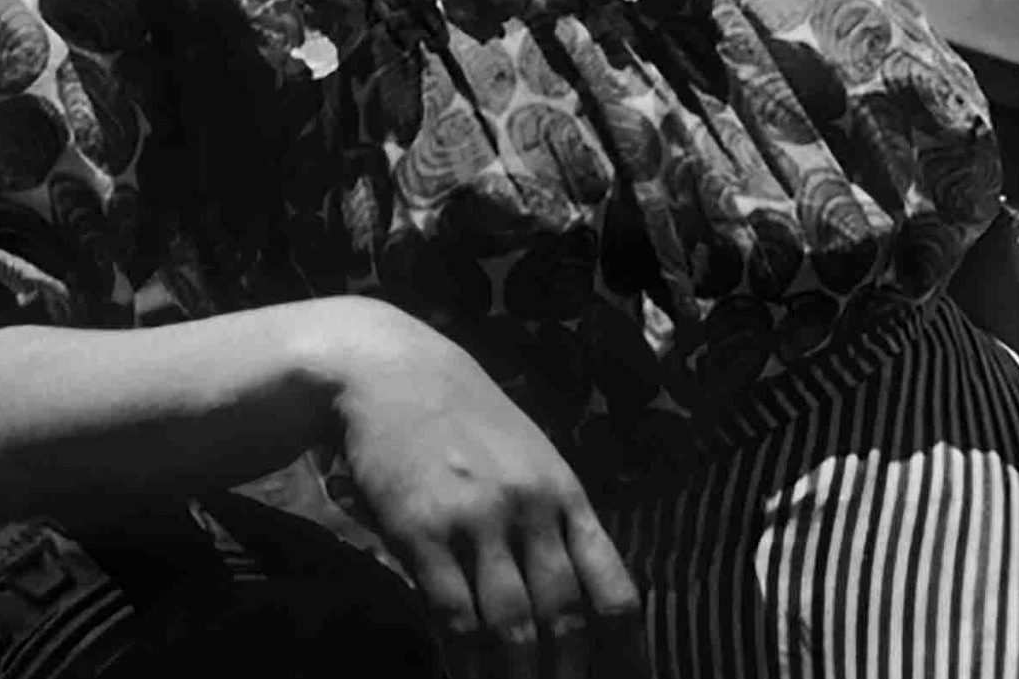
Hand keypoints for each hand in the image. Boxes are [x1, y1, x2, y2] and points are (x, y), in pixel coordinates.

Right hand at [330, 302, 648, 678]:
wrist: (392, 369)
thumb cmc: (464, 418)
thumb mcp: (528, 458)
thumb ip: (554, 523)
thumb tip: (581, 607)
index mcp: (565, 494)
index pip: (614, 591)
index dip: (626, 657)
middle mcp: (530, 507)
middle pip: (566, 618)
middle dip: (567, 678)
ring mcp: (476, 517)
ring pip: (512, 627)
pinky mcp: (423, 527)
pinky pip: (453, 614)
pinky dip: (462, 661)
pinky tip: (461, 678)